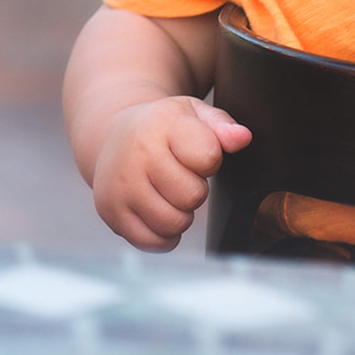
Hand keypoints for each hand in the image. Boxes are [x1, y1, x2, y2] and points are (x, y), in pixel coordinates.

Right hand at [91, 96, 251, 250]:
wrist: (113, 136)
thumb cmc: (161, 127)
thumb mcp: (192, 113)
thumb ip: (222, 124)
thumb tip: (243, 137)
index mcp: (163, 124)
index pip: (209, 157)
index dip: (210, 159)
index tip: (196, 152)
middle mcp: (138, 155)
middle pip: (192, 195)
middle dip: (196, 190)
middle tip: (182, 176)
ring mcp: (122, 186)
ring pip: (173, 222)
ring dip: (181, 214)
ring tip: (170, 193)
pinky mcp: (111, 212)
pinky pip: (152, 242)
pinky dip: (163, 235)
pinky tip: (159, 211)